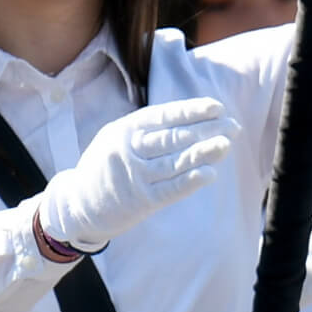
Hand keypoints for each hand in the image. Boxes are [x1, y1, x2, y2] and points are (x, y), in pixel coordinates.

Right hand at [35, 97, 232, 252]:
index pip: (165, 116)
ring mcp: (134, 176)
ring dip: (204, 152)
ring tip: (226, 145)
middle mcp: (129, 149)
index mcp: (126, 129)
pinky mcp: (140, 201)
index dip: (193, 111)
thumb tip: (194, 121)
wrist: (78, 204)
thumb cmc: (107, 165)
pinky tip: (210, 173)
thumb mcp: (117, 136)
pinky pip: (169, 189)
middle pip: (174, 137)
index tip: (217, 108)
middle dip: (207, 130)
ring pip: (175, 162)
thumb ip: (149, 129)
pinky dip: (190, 181)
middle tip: (233, 126)